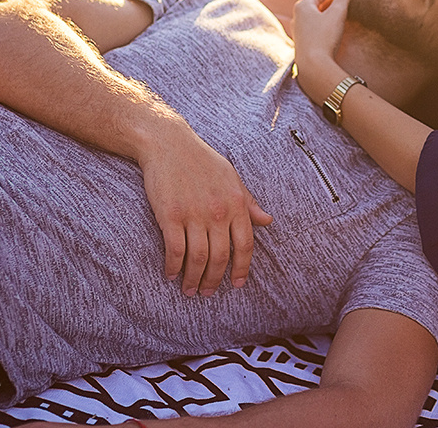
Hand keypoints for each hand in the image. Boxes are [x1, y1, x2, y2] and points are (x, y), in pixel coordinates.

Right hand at [140, 119, 272, 295]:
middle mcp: (218, 211)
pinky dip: (174, 267)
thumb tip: (268, 221)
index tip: (237, 284)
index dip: (241, 269)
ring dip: (194, 279)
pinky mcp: (170, 215)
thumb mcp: (232, 178)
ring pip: (198, 259)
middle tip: (207, 293)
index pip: (245, 245)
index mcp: (237, 203)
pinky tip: (171, 274)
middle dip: (214, 280)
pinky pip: (175, 250)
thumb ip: (249, 202)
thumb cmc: (202, 160)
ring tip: (190, 290)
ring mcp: (194, 214)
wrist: (169, 143)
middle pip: (220, 257)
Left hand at [292, 0, 354, 101]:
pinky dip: (328, 12)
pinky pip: (317, 19)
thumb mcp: (336, 15)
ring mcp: (301, 26)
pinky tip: (334, 15)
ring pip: (318, 8)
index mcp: (304, 4)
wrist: (313, 67)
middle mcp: (299, 14)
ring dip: (331, 1)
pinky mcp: (305, 38)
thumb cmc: (324, 39)